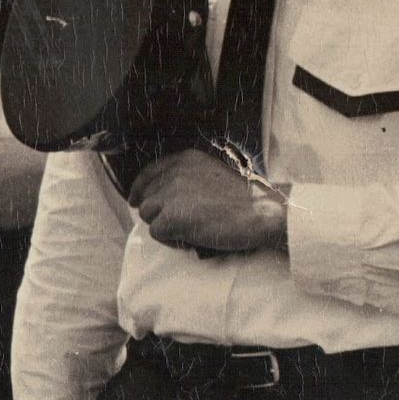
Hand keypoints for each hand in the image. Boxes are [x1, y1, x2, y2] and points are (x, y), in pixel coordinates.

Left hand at [126, 149, 287, 253]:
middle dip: (155, 212)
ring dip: (163, 226)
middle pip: (145, 196)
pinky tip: (188, 240)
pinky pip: (157, 232)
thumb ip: (188, 178)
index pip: (148, 173)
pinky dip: (170, 240)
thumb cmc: (245, 199)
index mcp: (184, 159)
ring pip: (147, 215)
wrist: (262, 212)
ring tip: (185, 233)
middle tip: (172, 224)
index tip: (136, 200)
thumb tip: (162, 196)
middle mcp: (174, 173)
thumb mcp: (212, 173)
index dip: (139, 189)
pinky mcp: (173, 218)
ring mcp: (172, 195)